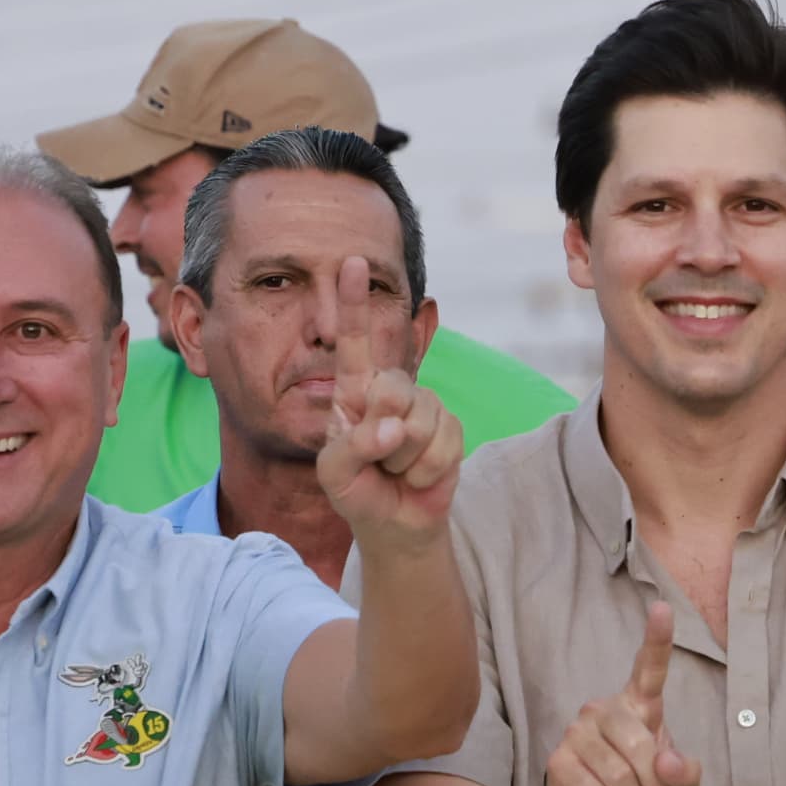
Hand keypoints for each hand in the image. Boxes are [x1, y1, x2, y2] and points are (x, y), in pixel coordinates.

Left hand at [313, 255, 464, 542]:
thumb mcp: (335, 473)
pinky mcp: (451, 427)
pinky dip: (426, 469)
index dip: (355, 303)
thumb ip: (353, 446)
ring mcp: (423, 407)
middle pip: (393, 389)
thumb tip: (392, 429)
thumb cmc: (356, 489)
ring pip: (419, 422)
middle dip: (384, 434)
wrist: (393, 523)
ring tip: (396, 469)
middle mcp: (390, 390)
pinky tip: (418, 475)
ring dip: (405, 459)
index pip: (354, 343)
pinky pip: (443, 442)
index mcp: (354, 391)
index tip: (351, 263)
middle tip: (378, 459)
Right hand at [537, 601, 700, 785]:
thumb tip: (666, 764)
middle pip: (640, 744)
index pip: (648, 669)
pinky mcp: (558, 762)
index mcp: (638, 708)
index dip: (657, 640)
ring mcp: (577, 734)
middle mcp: (604, 711)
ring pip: (619, 773)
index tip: (662, 608)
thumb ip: (685, 775)